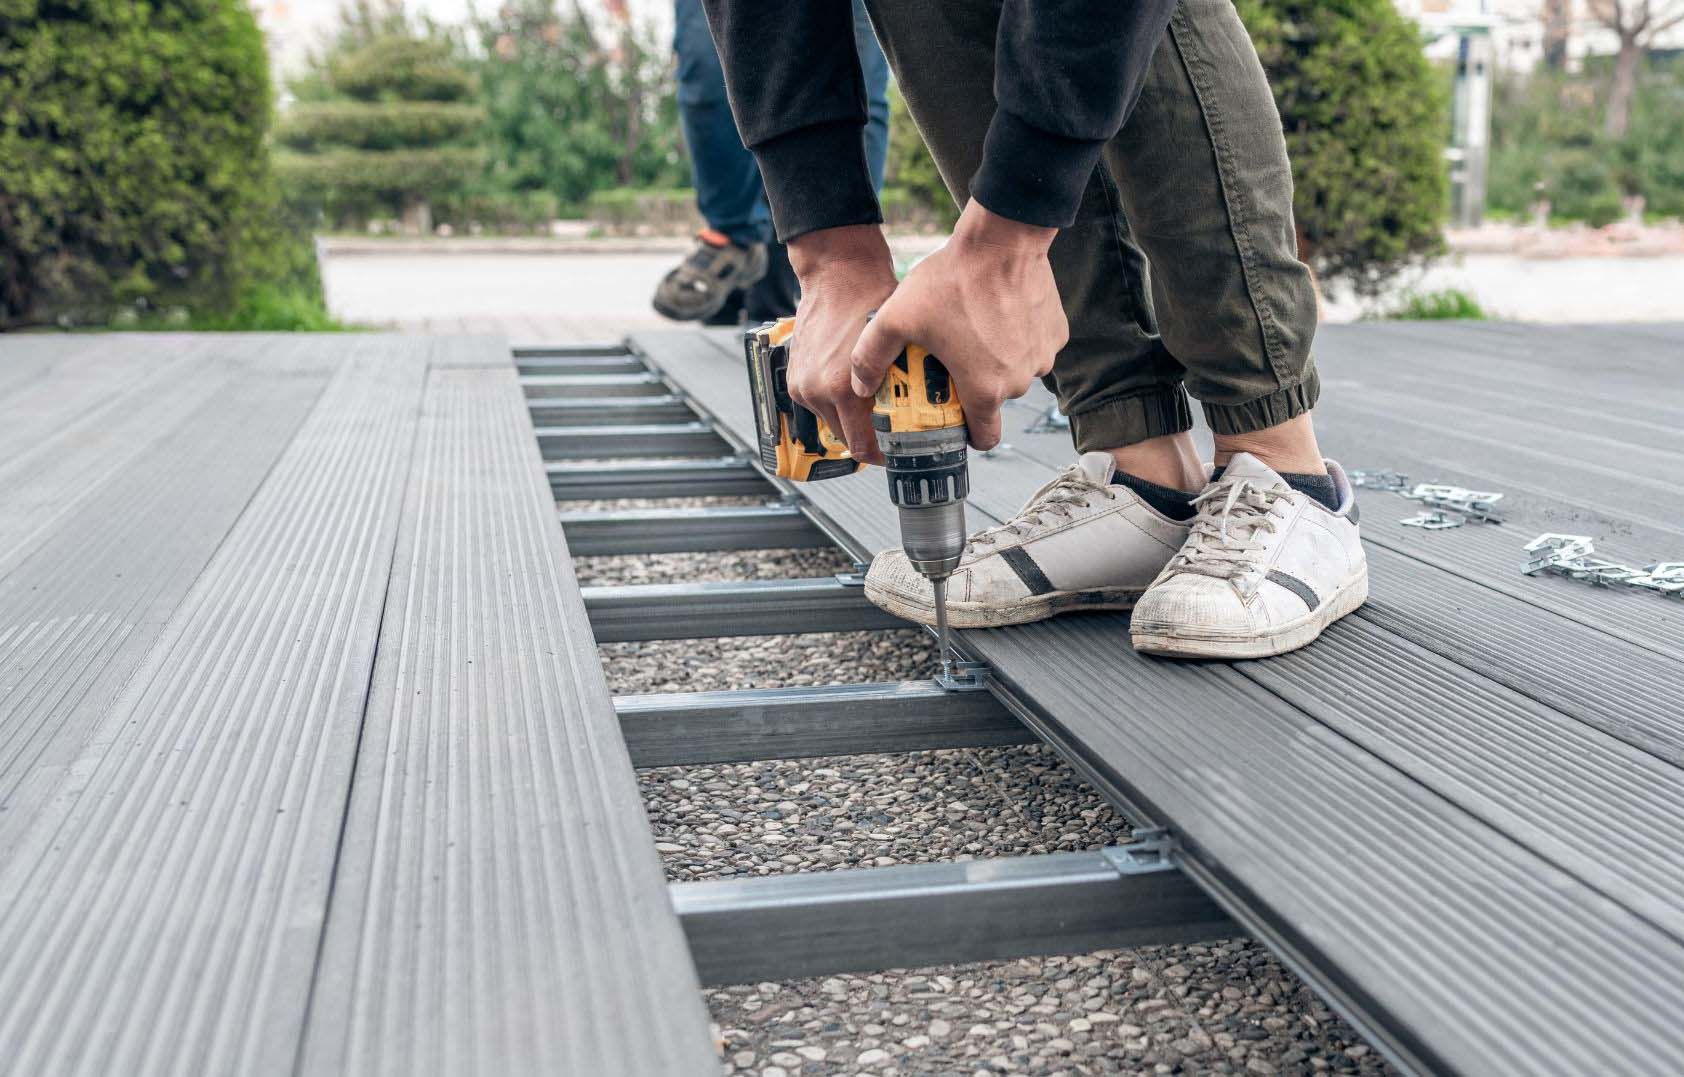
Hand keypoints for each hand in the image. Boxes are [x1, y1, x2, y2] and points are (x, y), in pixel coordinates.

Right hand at [785, 224, 898, 464]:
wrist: (837, 274)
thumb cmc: (870, 299)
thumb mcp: (897, 349)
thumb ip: (903, 387)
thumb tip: (924, 415)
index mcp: (841, 390)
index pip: (862, 447)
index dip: (884, 455)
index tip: (898, 452)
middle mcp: (817, 392)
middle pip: (847, 439)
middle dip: (870, 437)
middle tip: (894, 430)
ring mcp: (802, 386)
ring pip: (833, 421)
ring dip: (853, 418)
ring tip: (876, 404)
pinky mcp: (795, 378)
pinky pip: (820, 404)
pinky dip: (837, 402)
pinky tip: (855, 387)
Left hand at [850, 200, 1066, 450]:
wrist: (1002, 238)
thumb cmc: (953, 279)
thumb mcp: (897, 318)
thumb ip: (871, 357)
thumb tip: (860, 386)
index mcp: (985, 389)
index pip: (984, 438)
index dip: (968, 434)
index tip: (955, 420)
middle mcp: (1019, 381)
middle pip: (996, 400)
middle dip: (977, 386)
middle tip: (954, 359)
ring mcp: (1042, 357)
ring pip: (1016, 372)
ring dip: (999, 361)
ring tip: (975, 330)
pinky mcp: (1056, 333)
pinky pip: (1034, 346)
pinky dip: (1019, 338)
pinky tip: (999, 315)